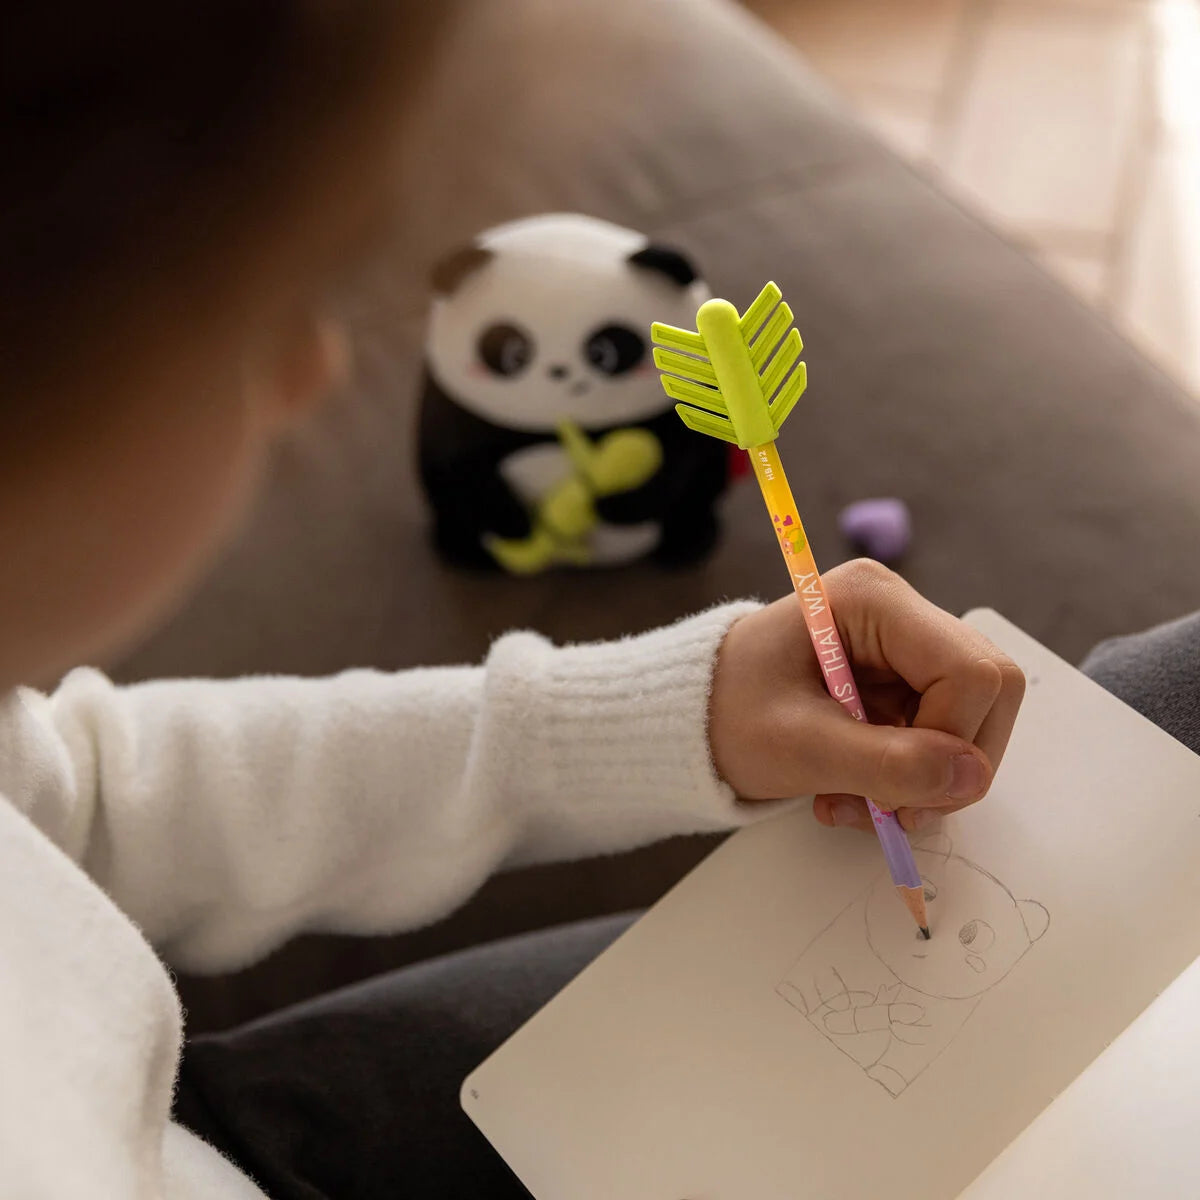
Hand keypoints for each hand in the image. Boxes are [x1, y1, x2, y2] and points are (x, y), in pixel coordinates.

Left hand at [708, 560, 1024, 832]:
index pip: (971, 672)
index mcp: (873, 600)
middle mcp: (901, 613)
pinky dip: (908, 781)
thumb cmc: (725, 715)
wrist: (689, 720)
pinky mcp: (905, 685)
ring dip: (924, 782)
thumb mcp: (797, 747)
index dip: (952, 741)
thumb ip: (885, 762)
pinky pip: (943, 739)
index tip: (896, 793)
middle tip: (887, 811)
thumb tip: (972, 776)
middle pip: (988, 694)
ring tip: (854, 804)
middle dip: (946, 767)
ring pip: (971, 724)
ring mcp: (907, 650)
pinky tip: (854, 792)